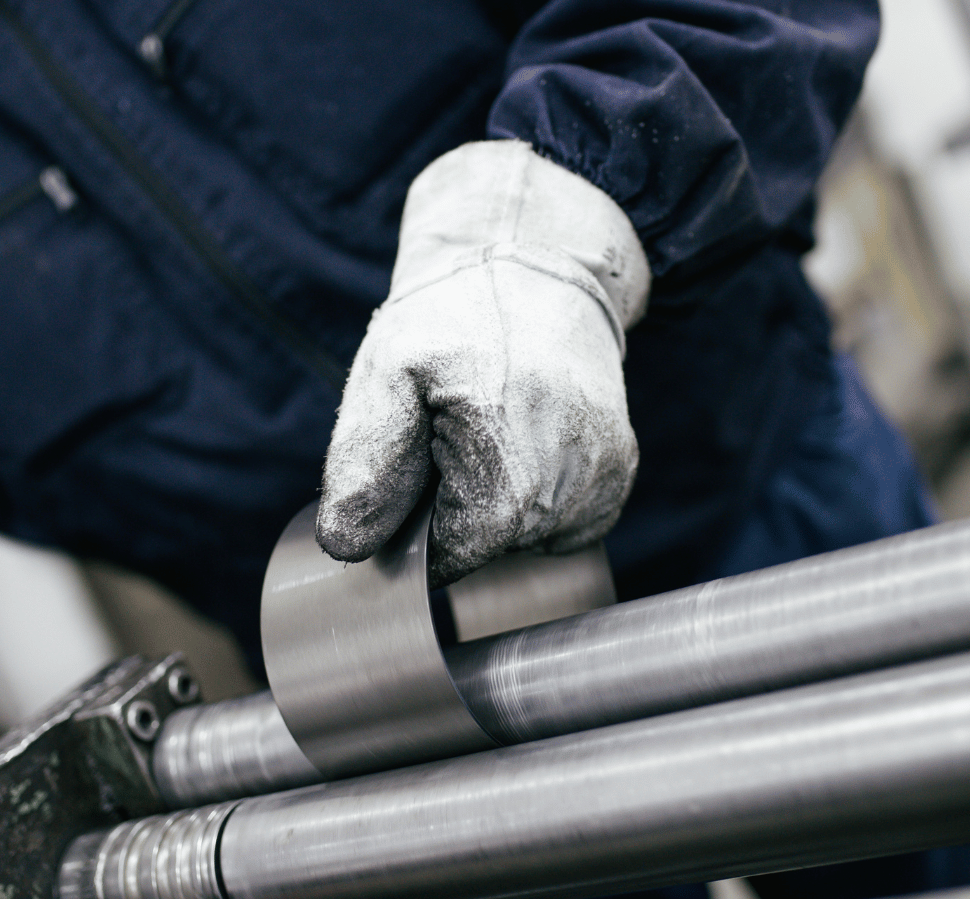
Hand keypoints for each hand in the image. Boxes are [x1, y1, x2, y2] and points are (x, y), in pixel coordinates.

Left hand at [315, 140, 649, 585]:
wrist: (539, 263)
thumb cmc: (455, 320)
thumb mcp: (387, 376)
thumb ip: (364, 467)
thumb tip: (350, 547)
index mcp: (509, 482)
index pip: (446, 565)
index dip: (416, 528)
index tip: (416, 465)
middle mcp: (570, 496)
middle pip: (486, 554)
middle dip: (453, 511)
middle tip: (447, 432)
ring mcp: (603, 488)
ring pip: (522, 540)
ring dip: (491, 502)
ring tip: (488, 426)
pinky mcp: (619, 478)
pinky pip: (558, 520)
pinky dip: (528, 493)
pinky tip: (520, 437)